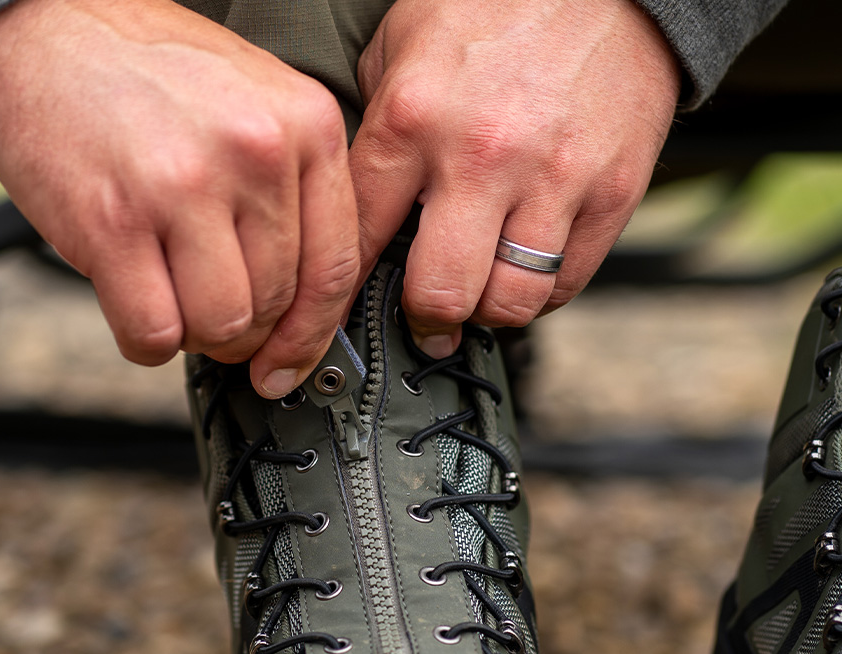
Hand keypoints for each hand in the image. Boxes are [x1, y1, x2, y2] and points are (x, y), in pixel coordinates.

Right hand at [0, 0, 359, 396]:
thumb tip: (305, 312)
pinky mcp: (114, 220)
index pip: (335, 269)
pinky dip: (145, 340)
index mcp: (305, 125)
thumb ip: (293, 196)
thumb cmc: (151, 76)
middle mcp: (256, 152)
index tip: (287, 363)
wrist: (43, 24)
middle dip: (241, 331)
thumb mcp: (256, 106)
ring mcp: (184, 185)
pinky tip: (134, 304)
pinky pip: (155, 332)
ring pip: (222, 326)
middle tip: (207, 309)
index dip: (312, 335)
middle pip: (275, 305)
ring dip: (194, 335)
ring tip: (170, 298)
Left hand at [349, 0, 679, 355]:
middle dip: (424, 319)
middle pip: (440, 294)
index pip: (360, 240)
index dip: (343, 289)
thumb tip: (359, 199)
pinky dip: (541, 292)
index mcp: (415, 119)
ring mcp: (553, 179)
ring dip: (487, 311)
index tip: (346, 308)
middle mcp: (482, 157)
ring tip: (481, 293)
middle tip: (425, 318)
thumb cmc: (500, 5)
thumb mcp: (406, 43)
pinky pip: (567, 283)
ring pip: (509, 303)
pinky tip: (526, 269)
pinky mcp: (611, 192)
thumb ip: (377, 124)